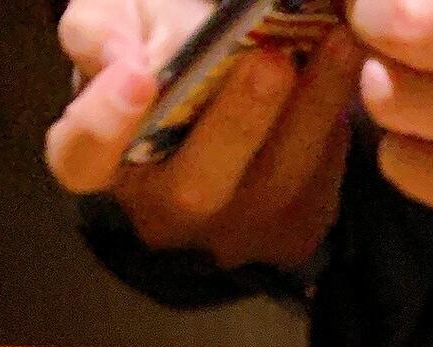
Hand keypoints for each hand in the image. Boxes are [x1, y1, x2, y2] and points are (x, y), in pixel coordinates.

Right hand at [47, 1, 362, 272]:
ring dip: (310, 112)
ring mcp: (234, 233)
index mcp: (102, 164)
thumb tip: (120, 59)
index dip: (103, 122)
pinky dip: (338, 121)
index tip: (136, 74)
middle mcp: (166, 214)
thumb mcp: (114, 28)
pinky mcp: (293, 231)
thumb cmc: (152, 61)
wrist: (217, 94)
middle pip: (198, 185)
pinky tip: (350, 65)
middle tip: (269, 59)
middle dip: (236, 120)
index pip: (81, 158)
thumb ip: (99, 31)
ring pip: (275, 184)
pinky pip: (320, 182)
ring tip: (335, 43)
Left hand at [348, 0, 432, 255]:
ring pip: (388, 102)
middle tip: (396, 46)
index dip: (379, 3)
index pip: (405, 2)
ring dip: (390, 94)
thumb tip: (385, 2)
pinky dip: (408, 152)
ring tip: (421, 95)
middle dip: (377, 37)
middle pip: (390, 38)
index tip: (385, 9)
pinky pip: (405, 168)